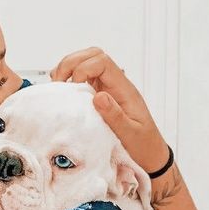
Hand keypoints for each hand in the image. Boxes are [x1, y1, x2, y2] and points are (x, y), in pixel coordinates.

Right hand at [49, 46, 167, 170]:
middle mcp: (115, 85)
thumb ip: (115, 116)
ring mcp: (107, 89)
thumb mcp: (130, 134)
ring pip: (86, 63)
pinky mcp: (100, 97)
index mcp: (124, 89)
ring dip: (68, 69)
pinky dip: (70, 81)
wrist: (149, 155)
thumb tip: (99, 96)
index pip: (102, 62)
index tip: (74, 87)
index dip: (83, 68)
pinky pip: (84, 80)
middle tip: (59, 82)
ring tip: (58, 87)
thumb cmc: (142, 145)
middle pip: (93, 55)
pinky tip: (64, 94)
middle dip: (71, 63)